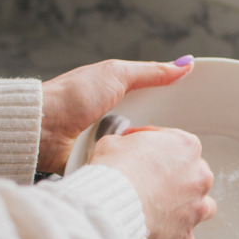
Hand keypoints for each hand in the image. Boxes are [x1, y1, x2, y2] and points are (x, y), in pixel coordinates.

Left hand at [39, 56, 193, 173]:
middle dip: (166, 139)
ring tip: (172, 161)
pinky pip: (126, 169)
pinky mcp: (103, 166)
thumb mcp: (116, 75)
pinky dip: (134, 169)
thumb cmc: (72, 97)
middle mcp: (115, 122)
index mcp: (118, 98)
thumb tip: (184, 65)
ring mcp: (109, 146)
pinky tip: (151, 173)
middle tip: (187, 146)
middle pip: (152, 132)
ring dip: (152, 156)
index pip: (156, 104)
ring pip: (142, 153)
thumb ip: (151, 72)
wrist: (42, 130)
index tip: (197, 119)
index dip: (174, 110)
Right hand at [88, 127, 216, 238]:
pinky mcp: (185, 234)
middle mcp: (198, 176)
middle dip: (176, 179)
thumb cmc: (117, 170)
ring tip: (167, 212)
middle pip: (194, 175)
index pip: (175, 142)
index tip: (140, 153)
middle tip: (153, 183)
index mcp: (185, 146)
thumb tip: (119, 150)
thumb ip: (124, 145)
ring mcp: (195, 207)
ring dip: (188, 209)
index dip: (154, 147)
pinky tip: (162, 237)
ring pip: (202, 208)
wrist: (114, 203)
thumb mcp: (113, 143)